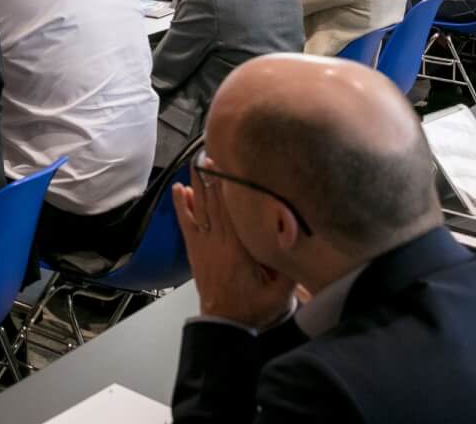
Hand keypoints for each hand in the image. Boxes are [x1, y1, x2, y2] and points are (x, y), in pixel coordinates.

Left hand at [174, 177, 295, 328]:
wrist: (225, 325)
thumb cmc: (254, 307)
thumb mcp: (280, 293)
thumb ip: (289, 268)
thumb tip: (296, 239)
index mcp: (238, 249)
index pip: (231, 210)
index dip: (227, 186)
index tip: (227, 164)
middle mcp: (217, 242)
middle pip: (213, 202)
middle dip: (211, 176)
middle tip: (209, 150)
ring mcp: (203, 245)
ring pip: (198, 209)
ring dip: (196, 185)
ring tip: (195, 162)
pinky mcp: (195, 252)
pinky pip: (186, 224)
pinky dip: (181, 206)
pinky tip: (179, 189)